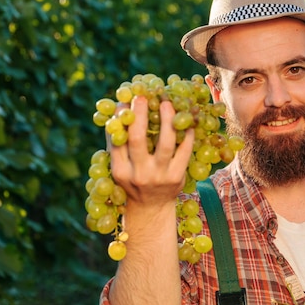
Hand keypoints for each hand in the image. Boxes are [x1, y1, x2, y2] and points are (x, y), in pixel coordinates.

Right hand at [108, 95, 193, 210]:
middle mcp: (138, 174)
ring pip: (165, 143)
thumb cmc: (133, 181)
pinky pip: (184, 151)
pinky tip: (186, 120)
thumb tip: (118, 109)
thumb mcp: (120, 167)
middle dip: (139, 115)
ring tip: (166, 103)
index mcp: (120, 171)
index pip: (117, 140)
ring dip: (167, 119)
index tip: (124, 101)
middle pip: (138, 139)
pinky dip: (186, 133)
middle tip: (142, 97)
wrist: (151, 208)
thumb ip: (118, 144)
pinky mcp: (177, 177)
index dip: (120, 119)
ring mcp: (159, 176)